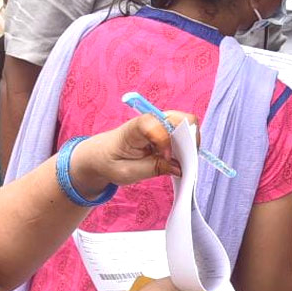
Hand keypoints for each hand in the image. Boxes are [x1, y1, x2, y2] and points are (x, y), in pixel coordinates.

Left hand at [70, 111, 194, 197]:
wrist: (102, 155)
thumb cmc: (111, 162)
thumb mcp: (128, 172)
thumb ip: (154, 169)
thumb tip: (179, 168)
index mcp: (133, 129)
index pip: (153, 124)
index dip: (164, 140)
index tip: (165, 158)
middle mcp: (149, 121)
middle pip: (179, 118)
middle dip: (188, 138)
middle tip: (185, 160)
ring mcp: (160, 124)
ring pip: (186, 123)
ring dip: (189, 143)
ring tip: (182, 162)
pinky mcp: (165, 130)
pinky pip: (184, 132)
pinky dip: (187, 145)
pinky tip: (179, 160)